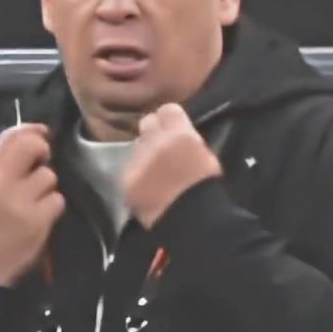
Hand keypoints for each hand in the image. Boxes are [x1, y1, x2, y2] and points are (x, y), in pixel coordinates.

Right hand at [0, 124, 64, 287]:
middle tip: (41, 162)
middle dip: (42, 150)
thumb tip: (33, 132)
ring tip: (34, 199)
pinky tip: (41, 215)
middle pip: (33, 146)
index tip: (41, 132)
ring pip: (49, 176)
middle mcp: (0, 185)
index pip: (9, 137)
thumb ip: (1, 160)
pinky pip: (57, 200)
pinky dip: (53, 206)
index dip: (30, 130)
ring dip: (47, 186)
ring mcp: (20, 203)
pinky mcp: (38, 221)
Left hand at [124, 104, 222, 228]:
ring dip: (144, 154)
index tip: (174, 130)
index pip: (168, 109)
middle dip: (154, 133)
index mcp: (181, 134)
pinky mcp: (126, 177)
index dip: (170, 120)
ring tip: (154, 172)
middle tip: (162, 149)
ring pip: (136, 145)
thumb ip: (189, 139)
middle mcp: (156, 140)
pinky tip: (146, 186)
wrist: (189, 222)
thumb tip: (178, 133)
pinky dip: (136, 174)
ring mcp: (138, 159)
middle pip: (147, 122)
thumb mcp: (206, 156)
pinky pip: (128, 167)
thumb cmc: (205, 191)